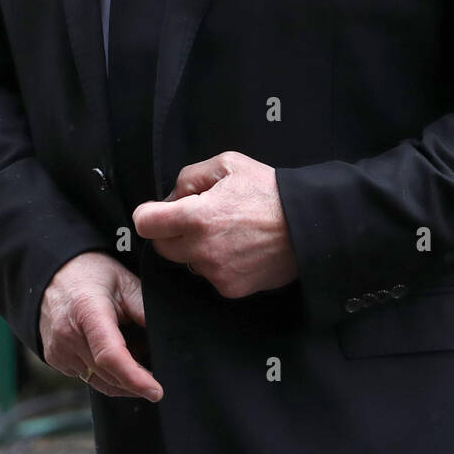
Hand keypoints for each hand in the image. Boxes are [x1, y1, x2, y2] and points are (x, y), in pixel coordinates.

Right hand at [38, 251, 162, 400]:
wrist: (55, 275)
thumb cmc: (92, 274)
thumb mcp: (125, 281)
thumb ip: (144, 308)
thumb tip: (166, 337)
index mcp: (87, 311)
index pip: (111, 355)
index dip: (135, 378)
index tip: (156, 391)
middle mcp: (68, 335)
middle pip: (108, 374)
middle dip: (136, 380)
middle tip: (156, 369)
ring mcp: (58, 350)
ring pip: (99, 381)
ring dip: (122, 379)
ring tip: (136, 355)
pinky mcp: (55, 359)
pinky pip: (87, 377)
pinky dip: (106, 374)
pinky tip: (116, 355)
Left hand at [133, 151, 298, 297]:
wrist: (308, 225)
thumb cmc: (269, 191)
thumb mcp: (227, 164)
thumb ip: (189, 177)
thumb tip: (171, 198)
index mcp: (196, 217)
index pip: (146, 223)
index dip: (150, 214)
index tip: (159, 212)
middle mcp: (201, 250)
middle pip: (162, 247)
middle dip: (172, 232)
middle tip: (199, 217)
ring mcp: (216, 273)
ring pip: (187, 262)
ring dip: (196, 249)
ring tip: (227, 231)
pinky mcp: (230, 289)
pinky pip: (210, 275)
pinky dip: (217, 263)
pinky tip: (239, 247)